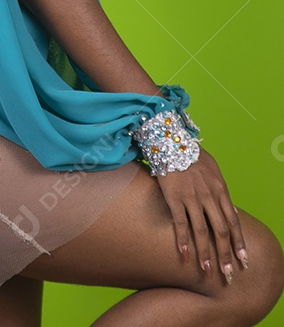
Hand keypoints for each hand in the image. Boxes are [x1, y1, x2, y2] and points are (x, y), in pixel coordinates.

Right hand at [155, 148, 248, 284]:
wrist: (172, 140)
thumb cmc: (193, 155)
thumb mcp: (214, 171)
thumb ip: (222, 192)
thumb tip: (233, 212)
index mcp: (220, 190)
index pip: (233, 222)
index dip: (239, 243)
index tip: (243, 260)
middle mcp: (209, 196)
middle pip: (221, 231)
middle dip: (225, 255)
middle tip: (228, 275)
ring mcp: (192, 197)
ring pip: (202, 231)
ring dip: (206, 254)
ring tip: (208, 271)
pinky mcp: (174, 197)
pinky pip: (180, 223)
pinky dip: (183, 240)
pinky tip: (185, 255)